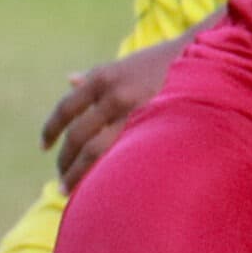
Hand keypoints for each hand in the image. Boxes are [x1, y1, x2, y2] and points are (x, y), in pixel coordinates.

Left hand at [40, 36, 189, 190]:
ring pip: (95, 152)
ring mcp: (135, 114)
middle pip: (78, 135)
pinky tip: (103, 189)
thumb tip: (69, 80)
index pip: (66, 108)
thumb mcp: (126, 65)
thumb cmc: (164, 64)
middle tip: (60, 180)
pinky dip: (107, 175)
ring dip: (78, 175)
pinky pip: (122, 159)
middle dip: (65, 161)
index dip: (51, 130)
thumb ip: (96, 76)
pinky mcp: (155, 129)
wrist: (207, 61)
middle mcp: (115, 95)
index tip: (44, 146)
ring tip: (69, 191)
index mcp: (104, 77)